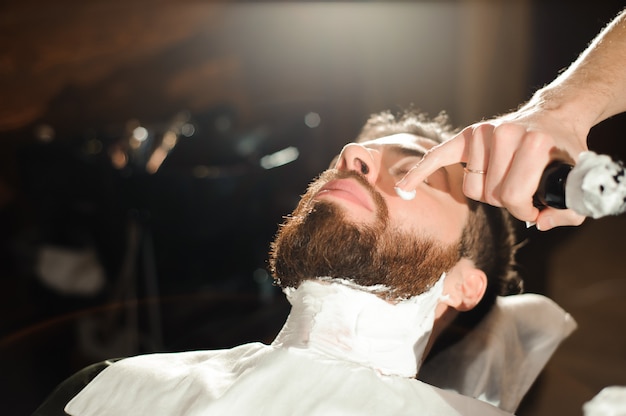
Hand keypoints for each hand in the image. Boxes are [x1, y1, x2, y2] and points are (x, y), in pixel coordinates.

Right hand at [396, 109, 587, 229]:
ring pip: (470, 186)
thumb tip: (538, 223)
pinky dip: (419, 172)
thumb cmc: (564, 155)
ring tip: (507, 177)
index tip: (535, 208)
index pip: (512, 196)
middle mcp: (505, 133)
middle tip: (523, 190)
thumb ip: (567, 213)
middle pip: (488, 194)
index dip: (524, 210)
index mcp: (533, 143)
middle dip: (506, 201)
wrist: (554, 118)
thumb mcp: (579, 183)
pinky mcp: (467, 135)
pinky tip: (404, 187)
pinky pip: (437, 156)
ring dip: (485, 191)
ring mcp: (483, 133)